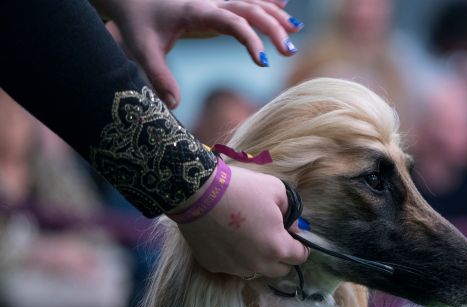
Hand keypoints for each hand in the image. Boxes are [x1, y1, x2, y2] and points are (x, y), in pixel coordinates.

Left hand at [94, 0, 303, 107]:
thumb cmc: (136, 23)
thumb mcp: (143, 50)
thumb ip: (160, 77)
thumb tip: (174, 105)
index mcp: (197, 11)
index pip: (233, 22)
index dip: (251, 41)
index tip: (264, 64)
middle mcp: (211, 1)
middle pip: (251, 9)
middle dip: (274, 28)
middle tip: (290, 52)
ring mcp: (215, 0)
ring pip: (252, 2)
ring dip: (276, 16)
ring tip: (297, 31)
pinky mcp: (215, 4)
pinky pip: (246, 0)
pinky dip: (267, 2)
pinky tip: (284, 5)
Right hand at [175, 165, 308, 277]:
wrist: (198, 192)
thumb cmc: (242, 189)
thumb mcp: (277, 190)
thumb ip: (291, 212)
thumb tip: (292, 227)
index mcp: (277, 247)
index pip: (300, 257)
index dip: (301, 246)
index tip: (294, 237)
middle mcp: (257, 264)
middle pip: (280, 270)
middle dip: (282, 256)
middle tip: (273, 237)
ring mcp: (234, 268)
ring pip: (255, 270)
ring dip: (258, 259)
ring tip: (248, 237)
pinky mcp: (213, 266)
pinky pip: (231, 266)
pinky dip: (234, 256)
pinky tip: (226, 238)